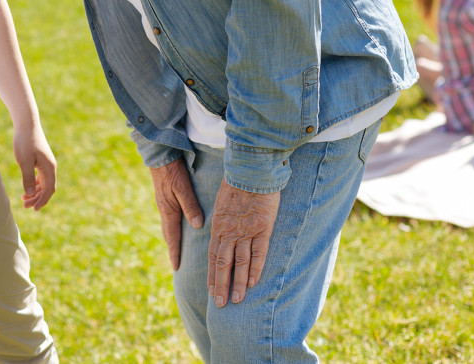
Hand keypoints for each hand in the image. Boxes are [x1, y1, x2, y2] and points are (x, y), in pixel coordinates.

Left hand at [13, 124, 55, 209]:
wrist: (27, 124)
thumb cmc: (25, 141)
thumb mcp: (24, 161)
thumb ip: (28, 178)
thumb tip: (31, 194)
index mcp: (49, 168)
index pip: (49, 189)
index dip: (42, 201)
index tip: (34, 209)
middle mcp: (50, 167)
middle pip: (47, 188)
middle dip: (38, 199)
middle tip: (25, 206)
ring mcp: (46, 163)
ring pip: (44, 183)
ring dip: (36, 193)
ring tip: (24, 199)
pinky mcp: (41, 160)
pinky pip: (41, 177)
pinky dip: (35, 184)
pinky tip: (27, 188)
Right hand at [150, 158, 203, 270]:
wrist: (159, 154)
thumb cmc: (172, 170)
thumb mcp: (183, 187)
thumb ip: (190, 205)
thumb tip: (197, 226)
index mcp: (169, 211)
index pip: (173, 237)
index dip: (175, 253)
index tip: (177, 268)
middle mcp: (164, 210)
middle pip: (168, 235)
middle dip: (173, 249)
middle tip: (177, 263)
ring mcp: (163, 203)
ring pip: (168, 226)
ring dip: (172, 239)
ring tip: (177, 249)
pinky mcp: (164, 197)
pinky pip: (169, 218)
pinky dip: (172, 227)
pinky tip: (178, 225)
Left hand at [208, 180, 279, 307]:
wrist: (250, 169)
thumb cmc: (237, 182)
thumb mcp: (222, 202)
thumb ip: (222, 219)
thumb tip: (220, 230)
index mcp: (218, 226)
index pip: (212, 256)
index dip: (212, 275)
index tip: (212, 290)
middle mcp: (229, 232)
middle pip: (223, 264)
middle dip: (221, 285)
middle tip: (220, 304)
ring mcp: (245, 231)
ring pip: (240, 263)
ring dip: (238, 283)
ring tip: (237, 300)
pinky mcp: (261, 228)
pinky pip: (258, 253)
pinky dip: (255, 269)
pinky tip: (253, 283)